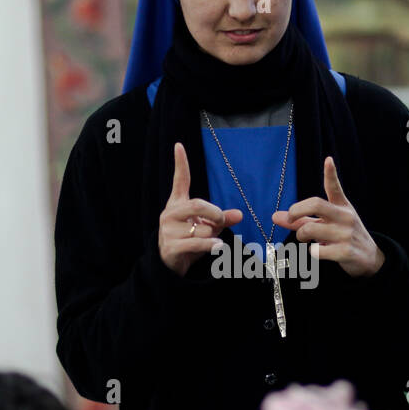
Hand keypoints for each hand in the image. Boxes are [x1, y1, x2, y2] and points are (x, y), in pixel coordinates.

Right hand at [158, 142, 242, 276]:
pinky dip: (211, 244)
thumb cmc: (189, 240)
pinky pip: (197, 242)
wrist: (170, 264)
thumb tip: (239, 214)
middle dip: (215, 213)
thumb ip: (222, 219)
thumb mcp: (207, 227)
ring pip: (200, 228)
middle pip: (197, 204)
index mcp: (177, 204)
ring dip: (212, 235)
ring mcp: (168, 231)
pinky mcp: (171, 246)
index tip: (179, 145)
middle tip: (220, 221)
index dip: (180, 163)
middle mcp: (170, 214)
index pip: (180, 181)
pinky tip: (217, 246)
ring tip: (210, 241)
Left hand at [273, 156, 384, 276]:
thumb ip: (301, 219)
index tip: (328, 160)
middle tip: (290, 219)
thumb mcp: (326, 224)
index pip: (335, 188)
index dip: (331, 173)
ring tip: (306, 239)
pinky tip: (318, 251)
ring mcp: (346, 234)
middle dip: (295, 211)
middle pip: (316, 204)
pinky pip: (316, 250)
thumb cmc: (342, 236)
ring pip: (310, 229)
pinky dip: (312, 251)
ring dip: (301, 235)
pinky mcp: (345, 251)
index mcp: (341, 206)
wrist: (369, 257)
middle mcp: (345, 217)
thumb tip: (274, 216)